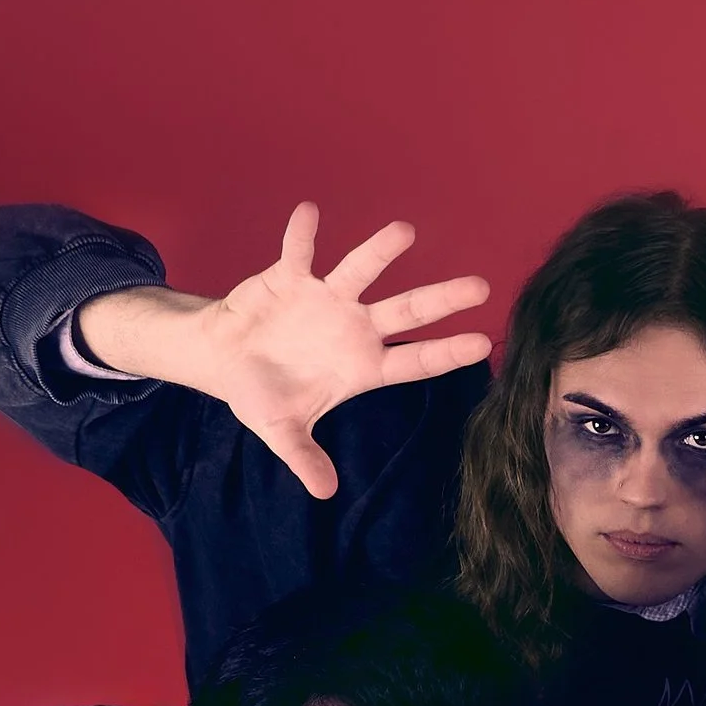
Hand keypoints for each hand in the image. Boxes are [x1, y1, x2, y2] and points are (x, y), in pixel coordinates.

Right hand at [78, 203, 490, 498]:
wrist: (224, 359)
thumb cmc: (263, 394)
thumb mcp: (282, 431)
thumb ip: (304, 457)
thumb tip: (325, 493)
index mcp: (361, 367)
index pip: (414, 362)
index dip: (445, 354)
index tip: (481, 344)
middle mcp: (354, 328)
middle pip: (405, 311)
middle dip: (441, 299)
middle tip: (479, 287)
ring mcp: (326, 300)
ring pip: (360, 272)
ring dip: (380, 253)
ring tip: (403, 232)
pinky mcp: (290, 278)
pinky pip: (298, 253)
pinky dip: (301, 234)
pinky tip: (308, 213)